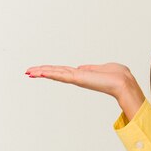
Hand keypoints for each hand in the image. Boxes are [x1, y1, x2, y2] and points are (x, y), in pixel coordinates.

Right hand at [25, 63, 145, 119]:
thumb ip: (91, 68)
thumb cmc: (118, 76)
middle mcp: (79, 77)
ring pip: (56, 74)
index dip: (52, 70)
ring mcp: (78, 78)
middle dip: (42, 71)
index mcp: (84, 74)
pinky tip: (40, 72)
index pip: (64, 71)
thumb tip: (82, 68)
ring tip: (29, 72)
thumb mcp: (103, 67)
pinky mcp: (79, 79)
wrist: (123, 83)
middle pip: (57, 73)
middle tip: (28, 72)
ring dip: (42, 72)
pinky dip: (50, 73)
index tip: (41, 70)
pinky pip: (61, 75)